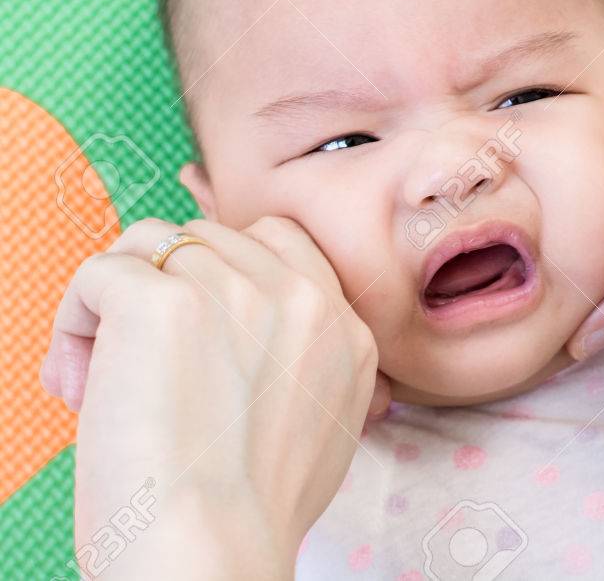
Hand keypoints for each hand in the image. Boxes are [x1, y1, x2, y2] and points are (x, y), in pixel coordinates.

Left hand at [46, 217, 383, 576]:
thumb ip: (307, 363)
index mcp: (345, 330)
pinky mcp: (163, 303)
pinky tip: (78, 377)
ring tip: (97, 373)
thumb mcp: (327, 427)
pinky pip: (101, 271)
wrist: (214, 557)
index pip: (281, 242)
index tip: (193, 332)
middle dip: (166, 285)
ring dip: (116, 299)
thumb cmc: (251, 518)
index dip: (225, 273)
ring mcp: (234, 293)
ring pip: (149, 243)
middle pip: (210, 237)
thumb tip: (243, 334)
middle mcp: (300, 299)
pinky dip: (76, 317)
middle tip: (135, 363)